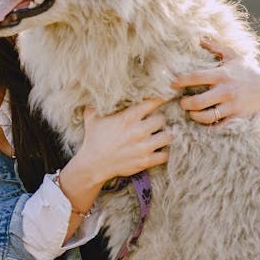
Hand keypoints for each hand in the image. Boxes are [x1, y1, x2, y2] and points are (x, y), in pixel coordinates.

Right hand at [56, 97, 169, 218]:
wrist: (92, 165)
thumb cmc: (92, 140)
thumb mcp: (91, 118)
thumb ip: (96, 104)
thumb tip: (97, 93)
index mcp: (127, 118)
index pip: (152, 102)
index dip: (160, 99)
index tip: (165, 97)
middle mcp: (138, 131)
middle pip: (162, 119)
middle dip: (159, 120)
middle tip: (155, 122)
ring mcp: (143, 147)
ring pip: (167, 137)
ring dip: (164, 135)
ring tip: (160, 135)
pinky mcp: (145, 161)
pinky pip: (165, 155)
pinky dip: (163, 153)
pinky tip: (159, 150)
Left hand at [171, 40, 259, 123]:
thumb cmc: (248, 71)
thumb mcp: (233, 57)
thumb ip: (216, 48)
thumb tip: (200, 39)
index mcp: (222, 75)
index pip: (195, 77)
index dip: (180, 81)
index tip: (171, 84)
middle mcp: (226, 91)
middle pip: (197, 102)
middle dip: (185, 104)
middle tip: (182, 102)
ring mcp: (231, 105)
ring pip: (205, 117)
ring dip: (194, 116)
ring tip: (191, 112)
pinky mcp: (237, 117)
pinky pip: (218, 126)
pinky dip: (208, 127)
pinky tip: (204, 122)